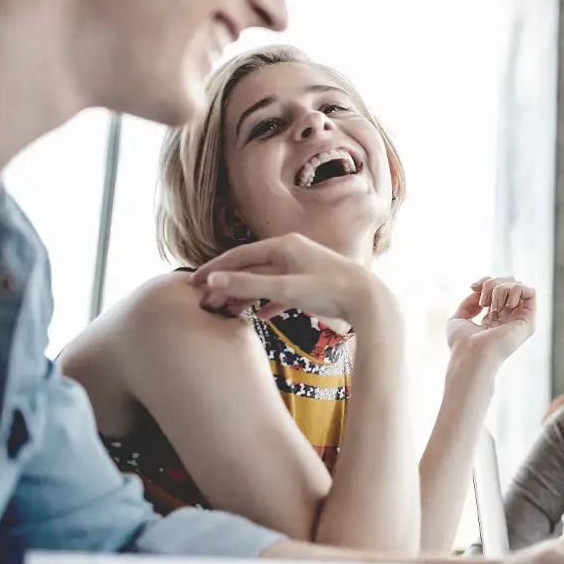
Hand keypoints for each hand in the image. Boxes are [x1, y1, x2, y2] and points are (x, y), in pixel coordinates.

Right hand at [194, 233, 388, 324]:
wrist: (369, 300)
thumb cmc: (330, 290)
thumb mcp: (286, 288)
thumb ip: (249, 285)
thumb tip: (212, 282)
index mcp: (284, 246)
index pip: (239, 255)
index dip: (215, 270)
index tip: (193, 283)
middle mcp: (292, 251)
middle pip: (250, 268)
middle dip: (227, 285)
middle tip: (205, 303)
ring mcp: (302, 268)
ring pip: (265, 281)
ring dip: (245, 296)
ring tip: (225, 312)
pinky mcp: (311, 285)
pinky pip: (282, 292)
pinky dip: (268, 303)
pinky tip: (259, 318)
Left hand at [446, 276, 535, 361]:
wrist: (470, 354)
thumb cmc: (462, 344)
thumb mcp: (459, 318)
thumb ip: (469, 303)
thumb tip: (479, 292)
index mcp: (494, 319)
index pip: (498, 289)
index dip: (486, 282)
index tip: (473, 287)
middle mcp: (508, 318)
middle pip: (508, 283)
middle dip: (493, 284)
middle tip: (483, 300)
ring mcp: (519, 319)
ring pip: (518, 286)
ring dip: (502, 289)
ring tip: (493, 306)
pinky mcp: (528, 321)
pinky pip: (530, 292)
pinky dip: (517, 290)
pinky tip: (507, 304)